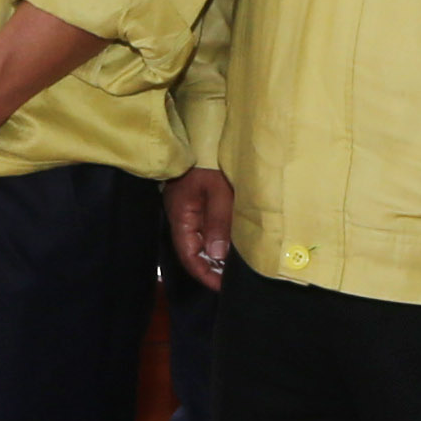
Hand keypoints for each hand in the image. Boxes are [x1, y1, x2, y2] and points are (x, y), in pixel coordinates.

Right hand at [167, 167, 234, 287]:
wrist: (204, 132)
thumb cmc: (208, 159)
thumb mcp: (217, 190)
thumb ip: (218, 222)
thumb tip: (217, 255)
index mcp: (182, 217)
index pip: (190, 256)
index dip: (205, 275)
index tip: (223, 287)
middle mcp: (183, 217)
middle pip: (196, 252)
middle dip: (213, 268)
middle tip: (235, 279)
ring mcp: (191, 210)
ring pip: (203, 241)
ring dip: (218, 255)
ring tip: (238, 266)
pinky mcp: (201, 203)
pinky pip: (209, 228)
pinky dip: (221, 239)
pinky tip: (235, 244)